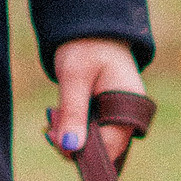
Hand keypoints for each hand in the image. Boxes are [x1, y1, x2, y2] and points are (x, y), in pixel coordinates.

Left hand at [47, 36, 144, 166]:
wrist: (92, 31)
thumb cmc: (85, 48)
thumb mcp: (74, 77)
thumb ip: (73, 112)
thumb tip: (70, 148)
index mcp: (128, 103)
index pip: (110, 144)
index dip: (82, 149)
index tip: (54, 138)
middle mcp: (130, 114)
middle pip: (105, 149)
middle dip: (74, 143)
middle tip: (50, 125)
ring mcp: (121, 116)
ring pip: (98, 144)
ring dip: (73, 136)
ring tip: (55, 115)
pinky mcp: (110, 116)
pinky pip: (95, 134)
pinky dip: (76, 130)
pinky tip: (62, 116)